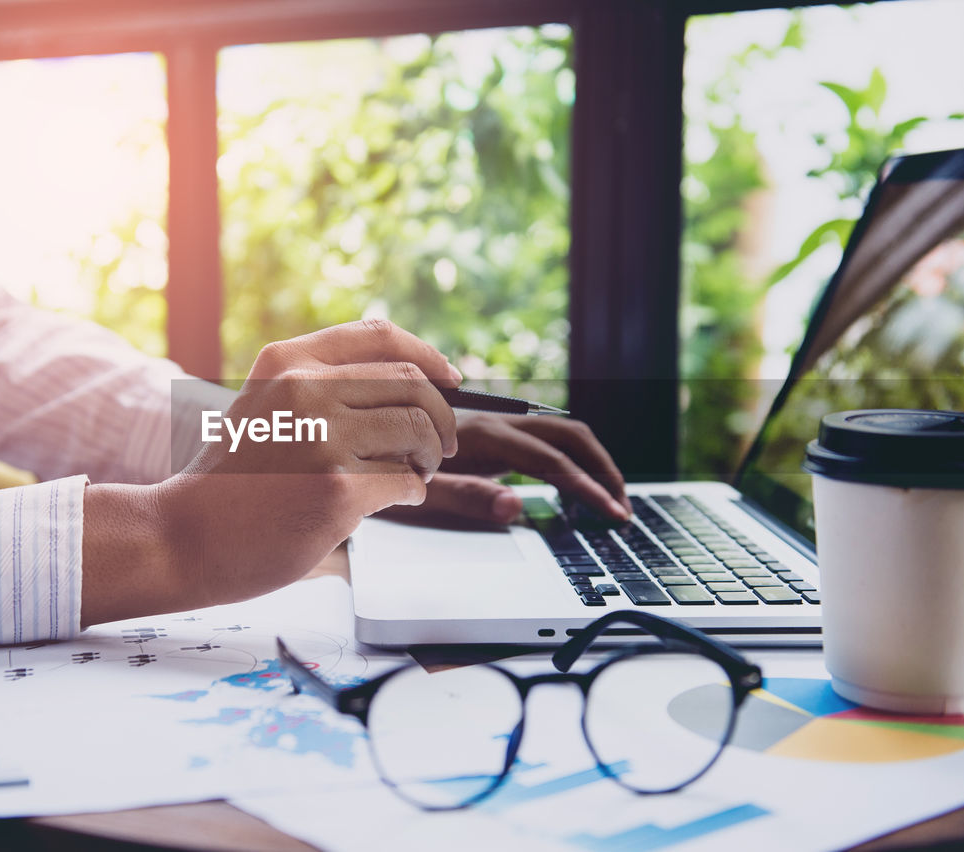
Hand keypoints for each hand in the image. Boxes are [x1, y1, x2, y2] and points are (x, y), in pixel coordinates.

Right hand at [81, 319, 461, 623]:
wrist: (183, 536)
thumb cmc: (231, 481)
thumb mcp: (264, 407)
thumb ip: (318, 389)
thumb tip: (407, 385)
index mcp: (287, 362)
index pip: (378, 336)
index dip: (427, 354)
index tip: (450, 377)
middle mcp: (305, 389)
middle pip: (411, 384)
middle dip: (440, 416)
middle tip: (442, 444)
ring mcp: (322, 438)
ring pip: (417, 431)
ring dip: (430, 455)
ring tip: (416, 473)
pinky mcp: (337, 489)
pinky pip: (405, 480)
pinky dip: (413, 490)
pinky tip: (396, 498)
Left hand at [385, 413, 629, 525]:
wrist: (340, 439)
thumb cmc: (373, 467)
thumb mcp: (413, 492)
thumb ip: (465, 498)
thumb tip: (517, 506)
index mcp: (478, 435)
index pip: (550, 459)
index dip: (587, 486)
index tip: (612, 514)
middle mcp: (490, 423)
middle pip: (568, 434)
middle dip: (603, 468)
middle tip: (623, 509)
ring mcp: (491, 426)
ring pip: (559, 432)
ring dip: (591, 461)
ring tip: (608, 499)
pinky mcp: (487, 435)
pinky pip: (539, 439)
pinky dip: (568, 458)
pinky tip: (572, 487)